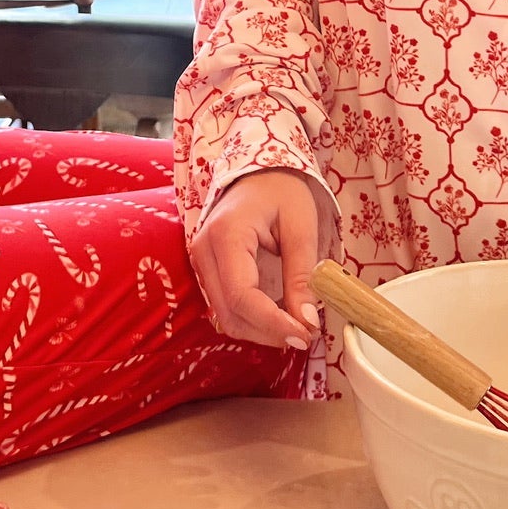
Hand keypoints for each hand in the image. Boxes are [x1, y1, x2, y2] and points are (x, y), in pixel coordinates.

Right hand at [190, 168, 322, 348]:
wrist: (257, 173)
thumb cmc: (281, 190)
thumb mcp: (301, 227)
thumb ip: (302, 276)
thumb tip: (307, 322)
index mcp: (227, 235)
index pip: (242, 296)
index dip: (272, 324)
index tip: (305, 335)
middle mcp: (204, 251)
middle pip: (230, 313)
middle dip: (268, 333)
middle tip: (306, 334)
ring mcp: (201, 262)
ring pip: (225, 317)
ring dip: (260, 330)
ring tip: (296, 324)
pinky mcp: (207, 270)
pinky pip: (226, 307)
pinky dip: (252, 320)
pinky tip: (278, 314)